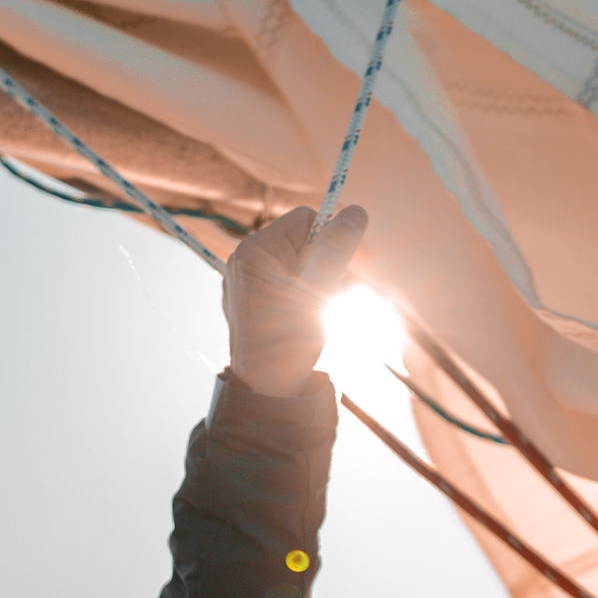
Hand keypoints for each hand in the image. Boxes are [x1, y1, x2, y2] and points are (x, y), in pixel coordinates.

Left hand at [220, 203, 369, 396]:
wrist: (266, 387)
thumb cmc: (291, 339)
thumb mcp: (321, 288)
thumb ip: (337, 247)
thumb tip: (355, 210)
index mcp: (256, 249)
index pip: (306, 218)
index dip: (331, 238)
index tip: (345, 267)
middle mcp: (242, 258)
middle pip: (300, 241)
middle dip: (324, 262)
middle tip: (329, 294)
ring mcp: (242, 280)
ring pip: (294, 262)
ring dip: (316, 280)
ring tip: (315, 310)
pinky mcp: (246, 299)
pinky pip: (281, 282)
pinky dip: (300, 294)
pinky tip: (300, 319)